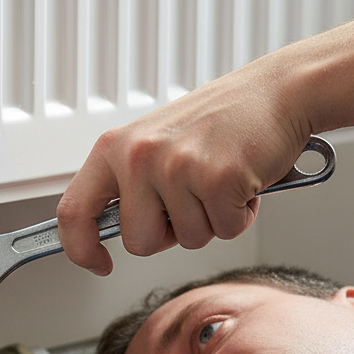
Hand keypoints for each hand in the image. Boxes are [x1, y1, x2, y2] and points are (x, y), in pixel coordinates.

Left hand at [56, 57, 310, 273]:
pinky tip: (244, 180)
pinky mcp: (218, 178)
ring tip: (221, 180)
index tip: (98, 263)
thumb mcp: (155, 144)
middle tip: (192, 198)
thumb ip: (128, 186)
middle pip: (138, 243)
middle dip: (168, 235)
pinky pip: (226, 231)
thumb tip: (108, 233)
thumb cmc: (221, 122)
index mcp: (116, 147)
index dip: (80, 248)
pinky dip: (241, 216)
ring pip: (187, 240)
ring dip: (211, 222)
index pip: (74, 211)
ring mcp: (177, 166)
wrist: (280, 90)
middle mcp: (140, 155)